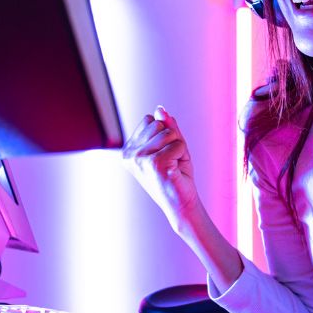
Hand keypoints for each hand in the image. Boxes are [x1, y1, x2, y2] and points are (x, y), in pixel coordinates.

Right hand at [122, 106, 199, 228]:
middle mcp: (129, 154)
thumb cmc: (176, 175)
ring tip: (172, 166)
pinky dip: (183, 155)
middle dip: (171, 140)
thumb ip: (166, 127)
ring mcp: (139, 158)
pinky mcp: (153, 163)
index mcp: (129, 149)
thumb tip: (159, 109)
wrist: (181, 203)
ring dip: (178, 148)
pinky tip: (175, 171)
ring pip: (168, 133)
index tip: (163, 155)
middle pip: (158, 123)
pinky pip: (178, 143)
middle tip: (170, 161)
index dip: (164, 134)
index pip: (150, 120)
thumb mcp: (172, 145)